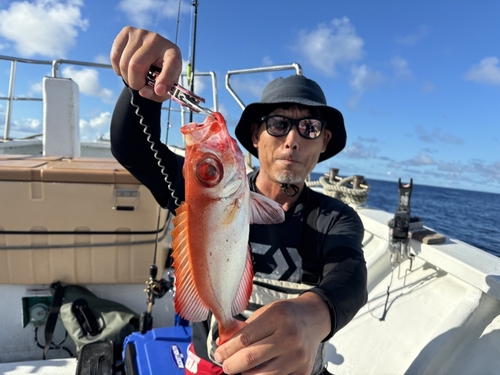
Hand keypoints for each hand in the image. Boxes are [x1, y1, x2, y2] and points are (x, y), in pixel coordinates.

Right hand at [110, 26, 181, 101]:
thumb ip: (157, 94)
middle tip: (140, 85)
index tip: (159, 91)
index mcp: (173, 54)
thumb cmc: (160, 75)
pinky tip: (126, 69)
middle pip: (136, 65)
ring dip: (126, 77)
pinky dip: (118, 69)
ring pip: (124, 63)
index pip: (171, 64)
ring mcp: (141, 33)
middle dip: (135, 83)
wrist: (152, 57)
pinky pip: (115, 57)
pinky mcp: (127, 31)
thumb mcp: (164, 88)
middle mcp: (157, 40)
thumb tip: (143, 91)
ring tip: (134, 77)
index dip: (165, 79)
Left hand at [214, 292, 330, 374]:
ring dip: (246, 374)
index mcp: (277, 317)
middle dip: (231, 365)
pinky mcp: (303, 371)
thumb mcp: (265, 313)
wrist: (314, 318)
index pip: (244, 339)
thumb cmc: (285, 315)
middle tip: (226, 365)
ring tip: (241, 368)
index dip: (226, 350)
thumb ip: (244, 329)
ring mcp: (298, 356)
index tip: (218, 354)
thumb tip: (222, 345)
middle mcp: (289, 337)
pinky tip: (258, 370)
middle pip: (251, 359)